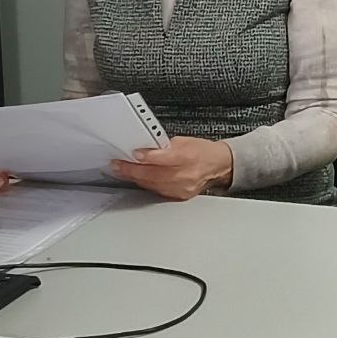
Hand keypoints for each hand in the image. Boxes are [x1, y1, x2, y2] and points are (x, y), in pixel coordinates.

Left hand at [111, 137, 233, 200]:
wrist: (218, 166)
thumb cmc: (202, 151)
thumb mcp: (184, 141)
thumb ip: (164, 146)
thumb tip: (144, 149)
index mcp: (188, 156)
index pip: (164, 159)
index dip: (147, 158)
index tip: (133, 155)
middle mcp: (185, 174)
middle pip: (153, 174)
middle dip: (132, 170)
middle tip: (118, 165)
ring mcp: (182, 188)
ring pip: (152, 184)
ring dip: (135, 178)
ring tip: (122, 171)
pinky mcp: (179, 196)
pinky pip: (157, 191)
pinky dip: (146, 184)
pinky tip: (138, 179)